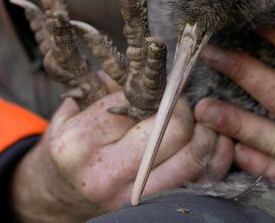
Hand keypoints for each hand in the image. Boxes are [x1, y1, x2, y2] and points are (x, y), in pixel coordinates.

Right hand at [11, 91, 232, 221]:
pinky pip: (202, 183)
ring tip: (203, 121)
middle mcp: (108, 172)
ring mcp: (133, 196)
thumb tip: (141, 65)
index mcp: (82, 142)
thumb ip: (103, 90)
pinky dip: (216, 159)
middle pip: (172, 130)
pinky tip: (214, 143)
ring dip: (207, 133)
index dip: (158, 90)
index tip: (164, 85)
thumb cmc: (69, 151)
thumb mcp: (70, 116)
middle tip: (183, 104)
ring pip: (192, 158)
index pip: (136, 103)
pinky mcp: (155, 208)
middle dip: (185, 109)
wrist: (59, 199)